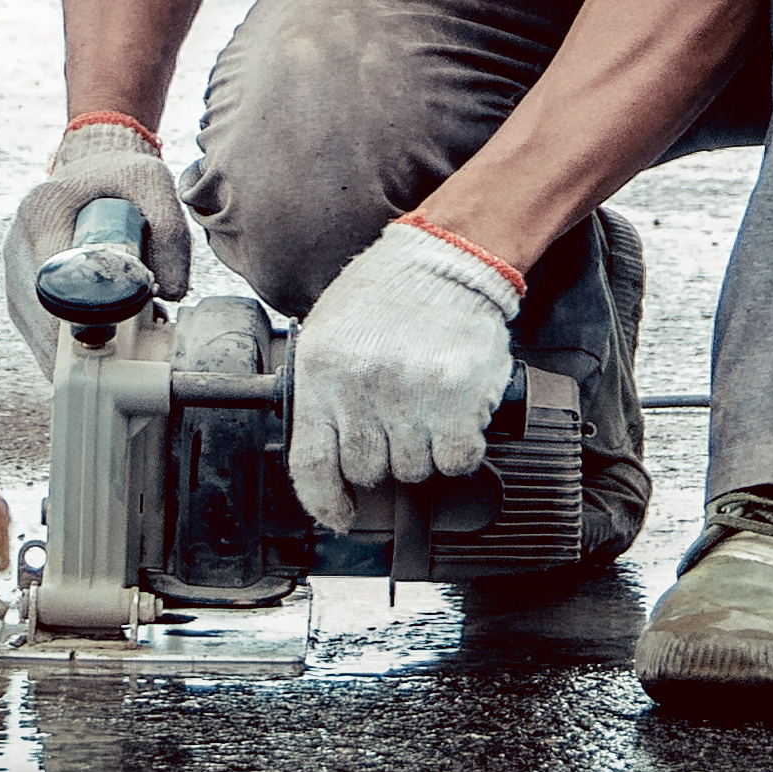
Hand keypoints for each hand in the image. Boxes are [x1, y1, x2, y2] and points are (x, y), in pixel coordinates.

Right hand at [0, 119, 192, 369]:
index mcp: (43, 212)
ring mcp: (14, 273)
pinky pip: (39, 334)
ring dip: (77, 350)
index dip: (81, 319)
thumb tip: (170, 294)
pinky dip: (69, 347)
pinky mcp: (20, 293)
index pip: (52, 282)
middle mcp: (17, 244)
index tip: (118, 332)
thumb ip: (170, 231)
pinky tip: (103, 338)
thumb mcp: (153, 184)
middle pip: (40, 318)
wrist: (91, 168)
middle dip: (84, 342)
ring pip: (38, 334)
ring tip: (122, 340)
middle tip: (129, 344)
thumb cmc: (122, 178)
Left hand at [284, 219, 523, 530]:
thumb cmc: (386, 295)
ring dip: (423, 450)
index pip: (312, 464)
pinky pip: (457, 459)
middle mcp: (361, 386)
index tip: (341, 514)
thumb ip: (322, 393)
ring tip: (426, 407)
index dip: (325, 503)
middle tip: (397, 422)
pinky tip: (456, 415)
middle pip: (369, 471)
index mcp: (320, 372)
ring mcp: (411, 394)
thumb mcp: (329, 333)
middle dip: (384, 456)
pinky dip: (460, 448)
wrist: (448, 257)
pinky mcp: (458, 398)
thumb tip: (327, 462)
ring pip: (414, 469)